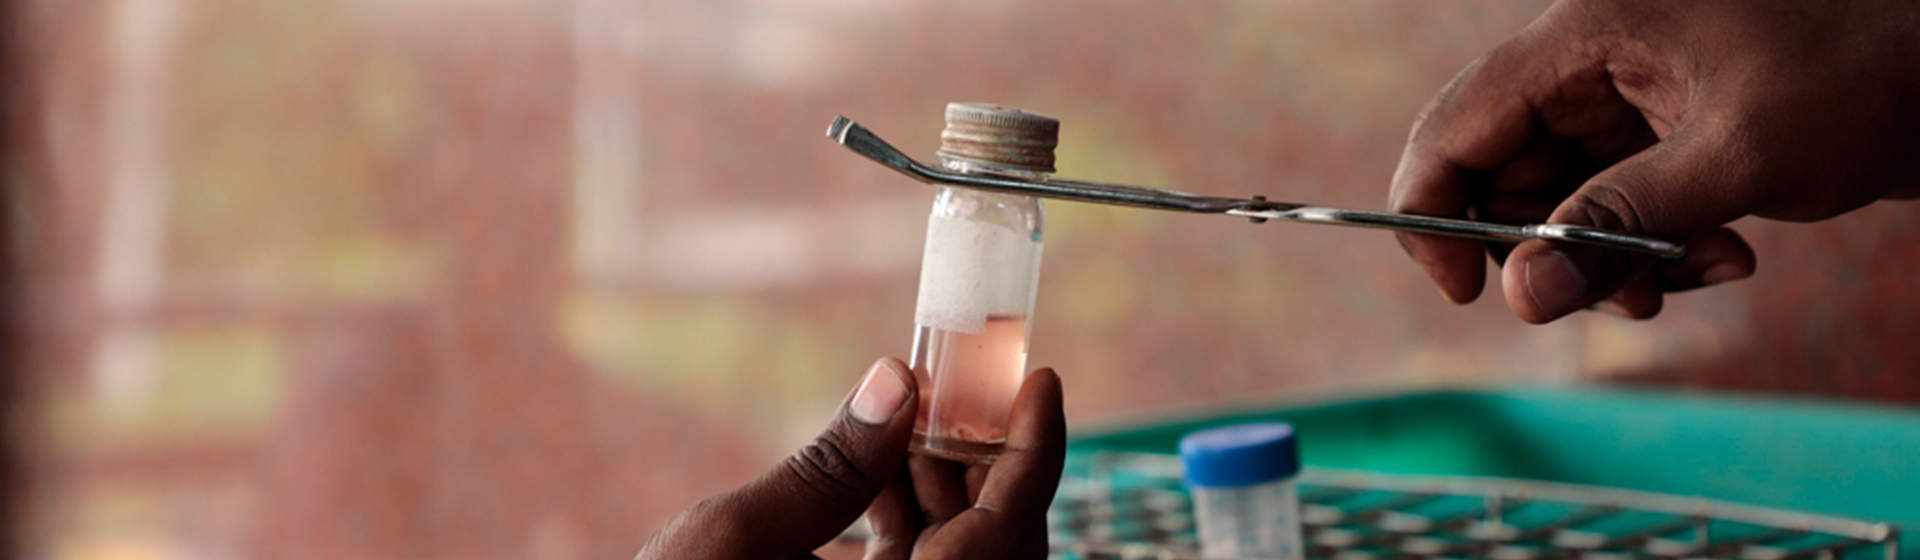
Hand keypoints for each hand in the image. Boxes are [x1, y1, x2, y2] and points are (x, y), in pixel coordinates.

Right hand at [636, 358, 1065, 559]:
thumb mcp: (732, 540)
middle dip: (987, 460)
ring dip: (947, 488)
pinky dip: (913, 525)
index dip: (1035, 453)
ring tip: (907, 417)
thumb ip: (828, 466)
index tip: (1042, 382)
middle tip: (962, 385)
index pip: (1006, 536)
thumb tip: (897, 380)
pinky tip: (876, 472)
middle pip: (998, 550)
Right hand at [1390, 0, 1919, 322]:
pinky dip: (1649, 254)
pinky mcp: (1660, 139)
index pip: (1457, 125)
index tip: (1460, 290)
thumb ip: (1616, 226)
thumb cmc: (1862, 76)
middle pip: (1500, 175)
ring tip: (1690, 275)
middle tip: (1607, 298)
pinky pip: (1612, 213)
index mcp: (1584, 34)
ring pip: (1556, 206)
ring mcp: (1624, 102)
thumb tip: (1520, 296)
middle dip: (1547, 250)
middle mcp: (1588, 63)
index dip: (1434, 212)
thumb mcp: (1735, 156)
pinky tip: (1719, 257)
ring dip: (1609, 262)